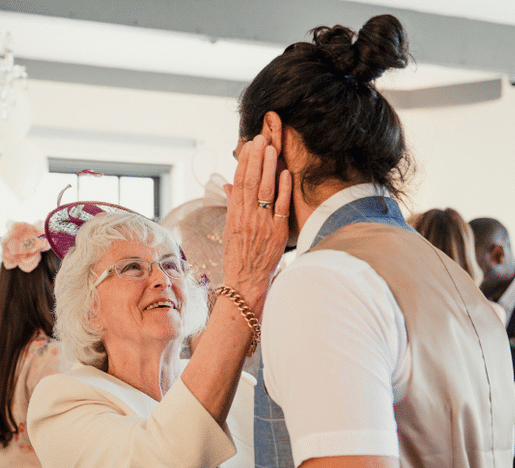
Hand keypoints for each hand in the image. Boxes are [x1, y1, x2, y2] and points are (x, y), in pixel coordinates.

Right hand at [222, 134, 291, 315]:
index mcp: (234, 215)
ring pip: (264, 191)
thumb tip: (229, 187)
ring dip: (268, 168)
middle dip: (256, 158)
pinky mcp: (277, 233)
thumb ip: (232, 207)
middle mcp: (247, 217)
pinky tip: (285, 173)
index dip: (244, 162)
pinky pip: (280, 208)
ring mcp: (262, 224)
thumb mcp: (229, 231)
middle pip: (251, 182)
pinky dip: (283, 189)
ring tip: (272, 148)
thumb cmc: (237, 257)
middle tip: (261, 138)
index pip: (239, 183)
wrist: (246, 282)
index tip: (249, 145)